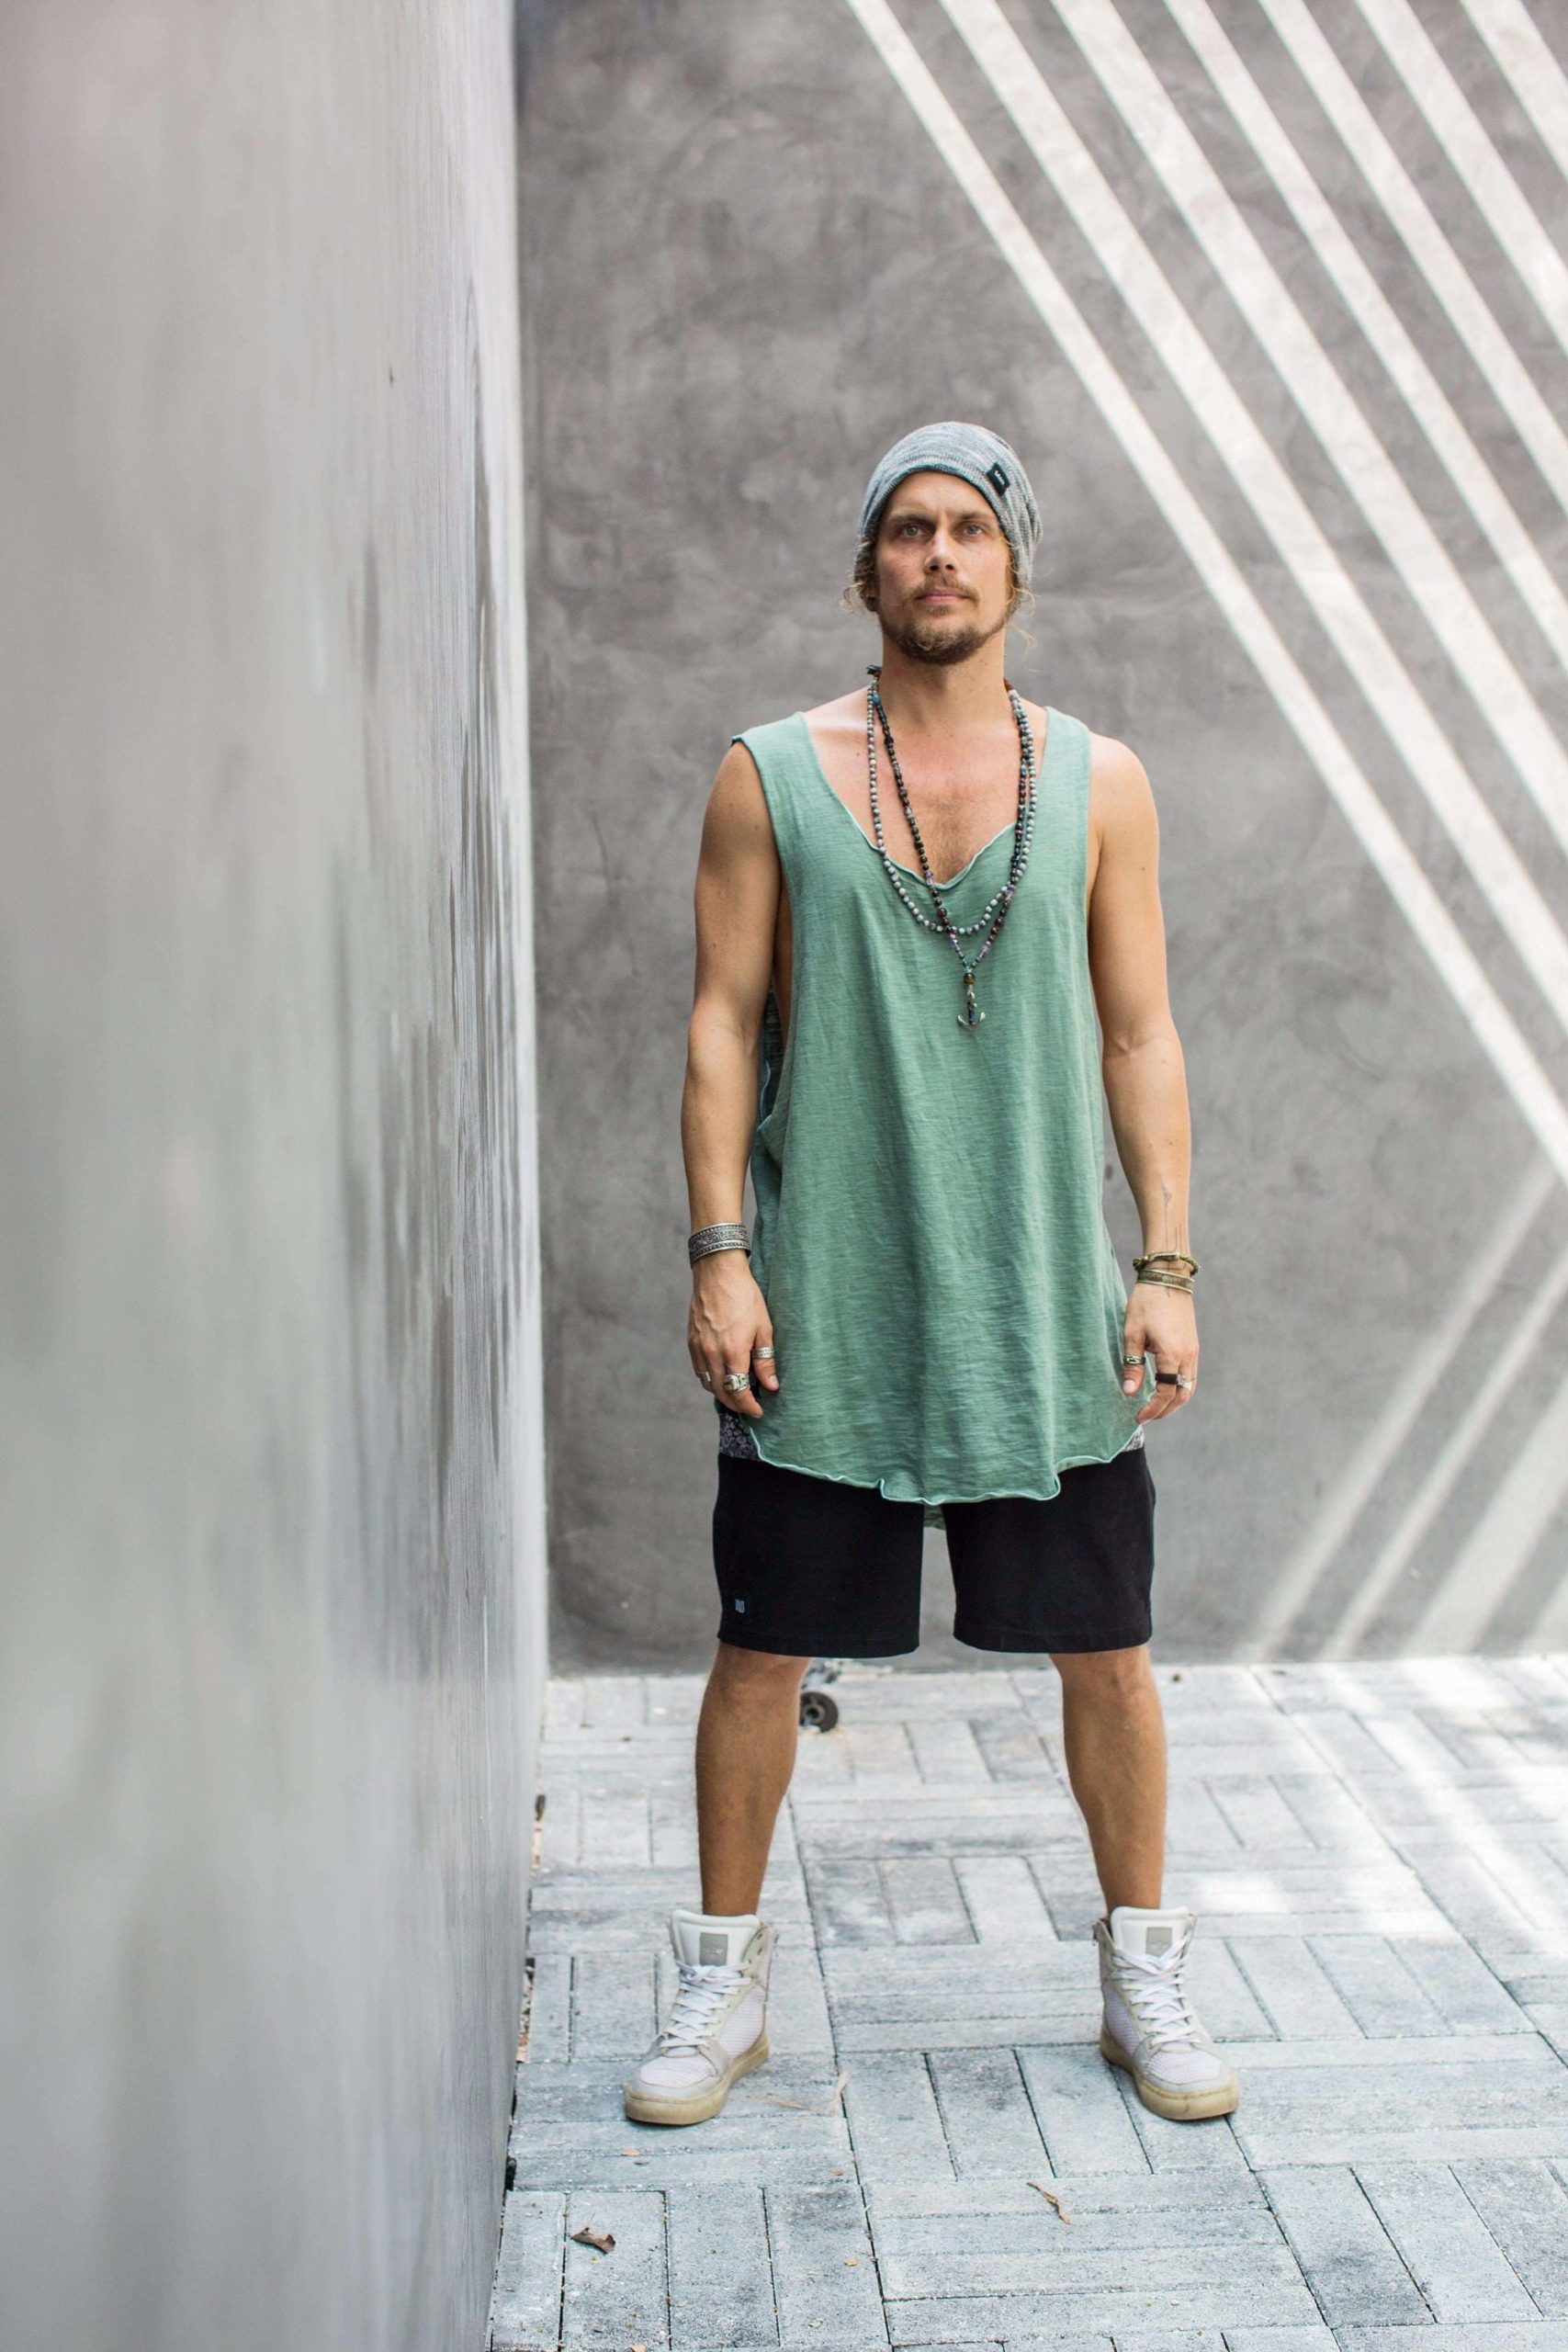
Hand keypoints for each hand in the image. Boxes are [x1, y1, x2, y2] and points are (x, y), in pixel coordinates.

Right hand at [687, 1255, 779, 1418]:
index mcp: (733, 1351)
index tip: (758, 1411)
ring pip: (707, 1383)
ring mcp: (698, 1347)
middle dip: (735, 1404)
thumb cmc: (744, 1296)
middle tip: (748, 1406)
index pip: (738, 1391)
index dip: (748, 1405)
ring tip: (736, 1393)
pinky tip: (720, 1375)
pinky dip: (709, 1378)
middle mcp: (712, 1353)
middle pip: (721, 1392)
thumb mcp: (763, 1327)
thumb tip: (771, 1385)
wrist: (718, 1271)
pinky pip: (699, 1369)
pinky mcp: (691, 1340)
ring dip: (721, 1393)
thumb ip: (765, 1359)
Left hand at [1123, 1280, 1197, 1422]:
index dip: (1153, 1408)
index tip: (1139, 1417)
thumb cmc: (1146, 1302)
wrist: (1168, 1278)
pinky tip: (1165, 1388)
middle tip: (1147, 1416)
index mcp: (1172, 1355)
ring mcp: (1193, 1351)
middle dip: (1165, 1410)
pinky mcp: (1192, 1345)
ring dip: (1174, 1401)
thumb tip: (1129, 1392)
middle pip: (1182, 1395)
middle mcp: (1188, 1356)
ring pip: (1189, 1386)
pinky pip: (1190, 1375)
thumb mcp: (1133, 1333)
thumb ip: (1132, 1364)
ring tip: (1156, 1407)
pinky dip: (1179, 1388)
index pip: (1166, 1393)